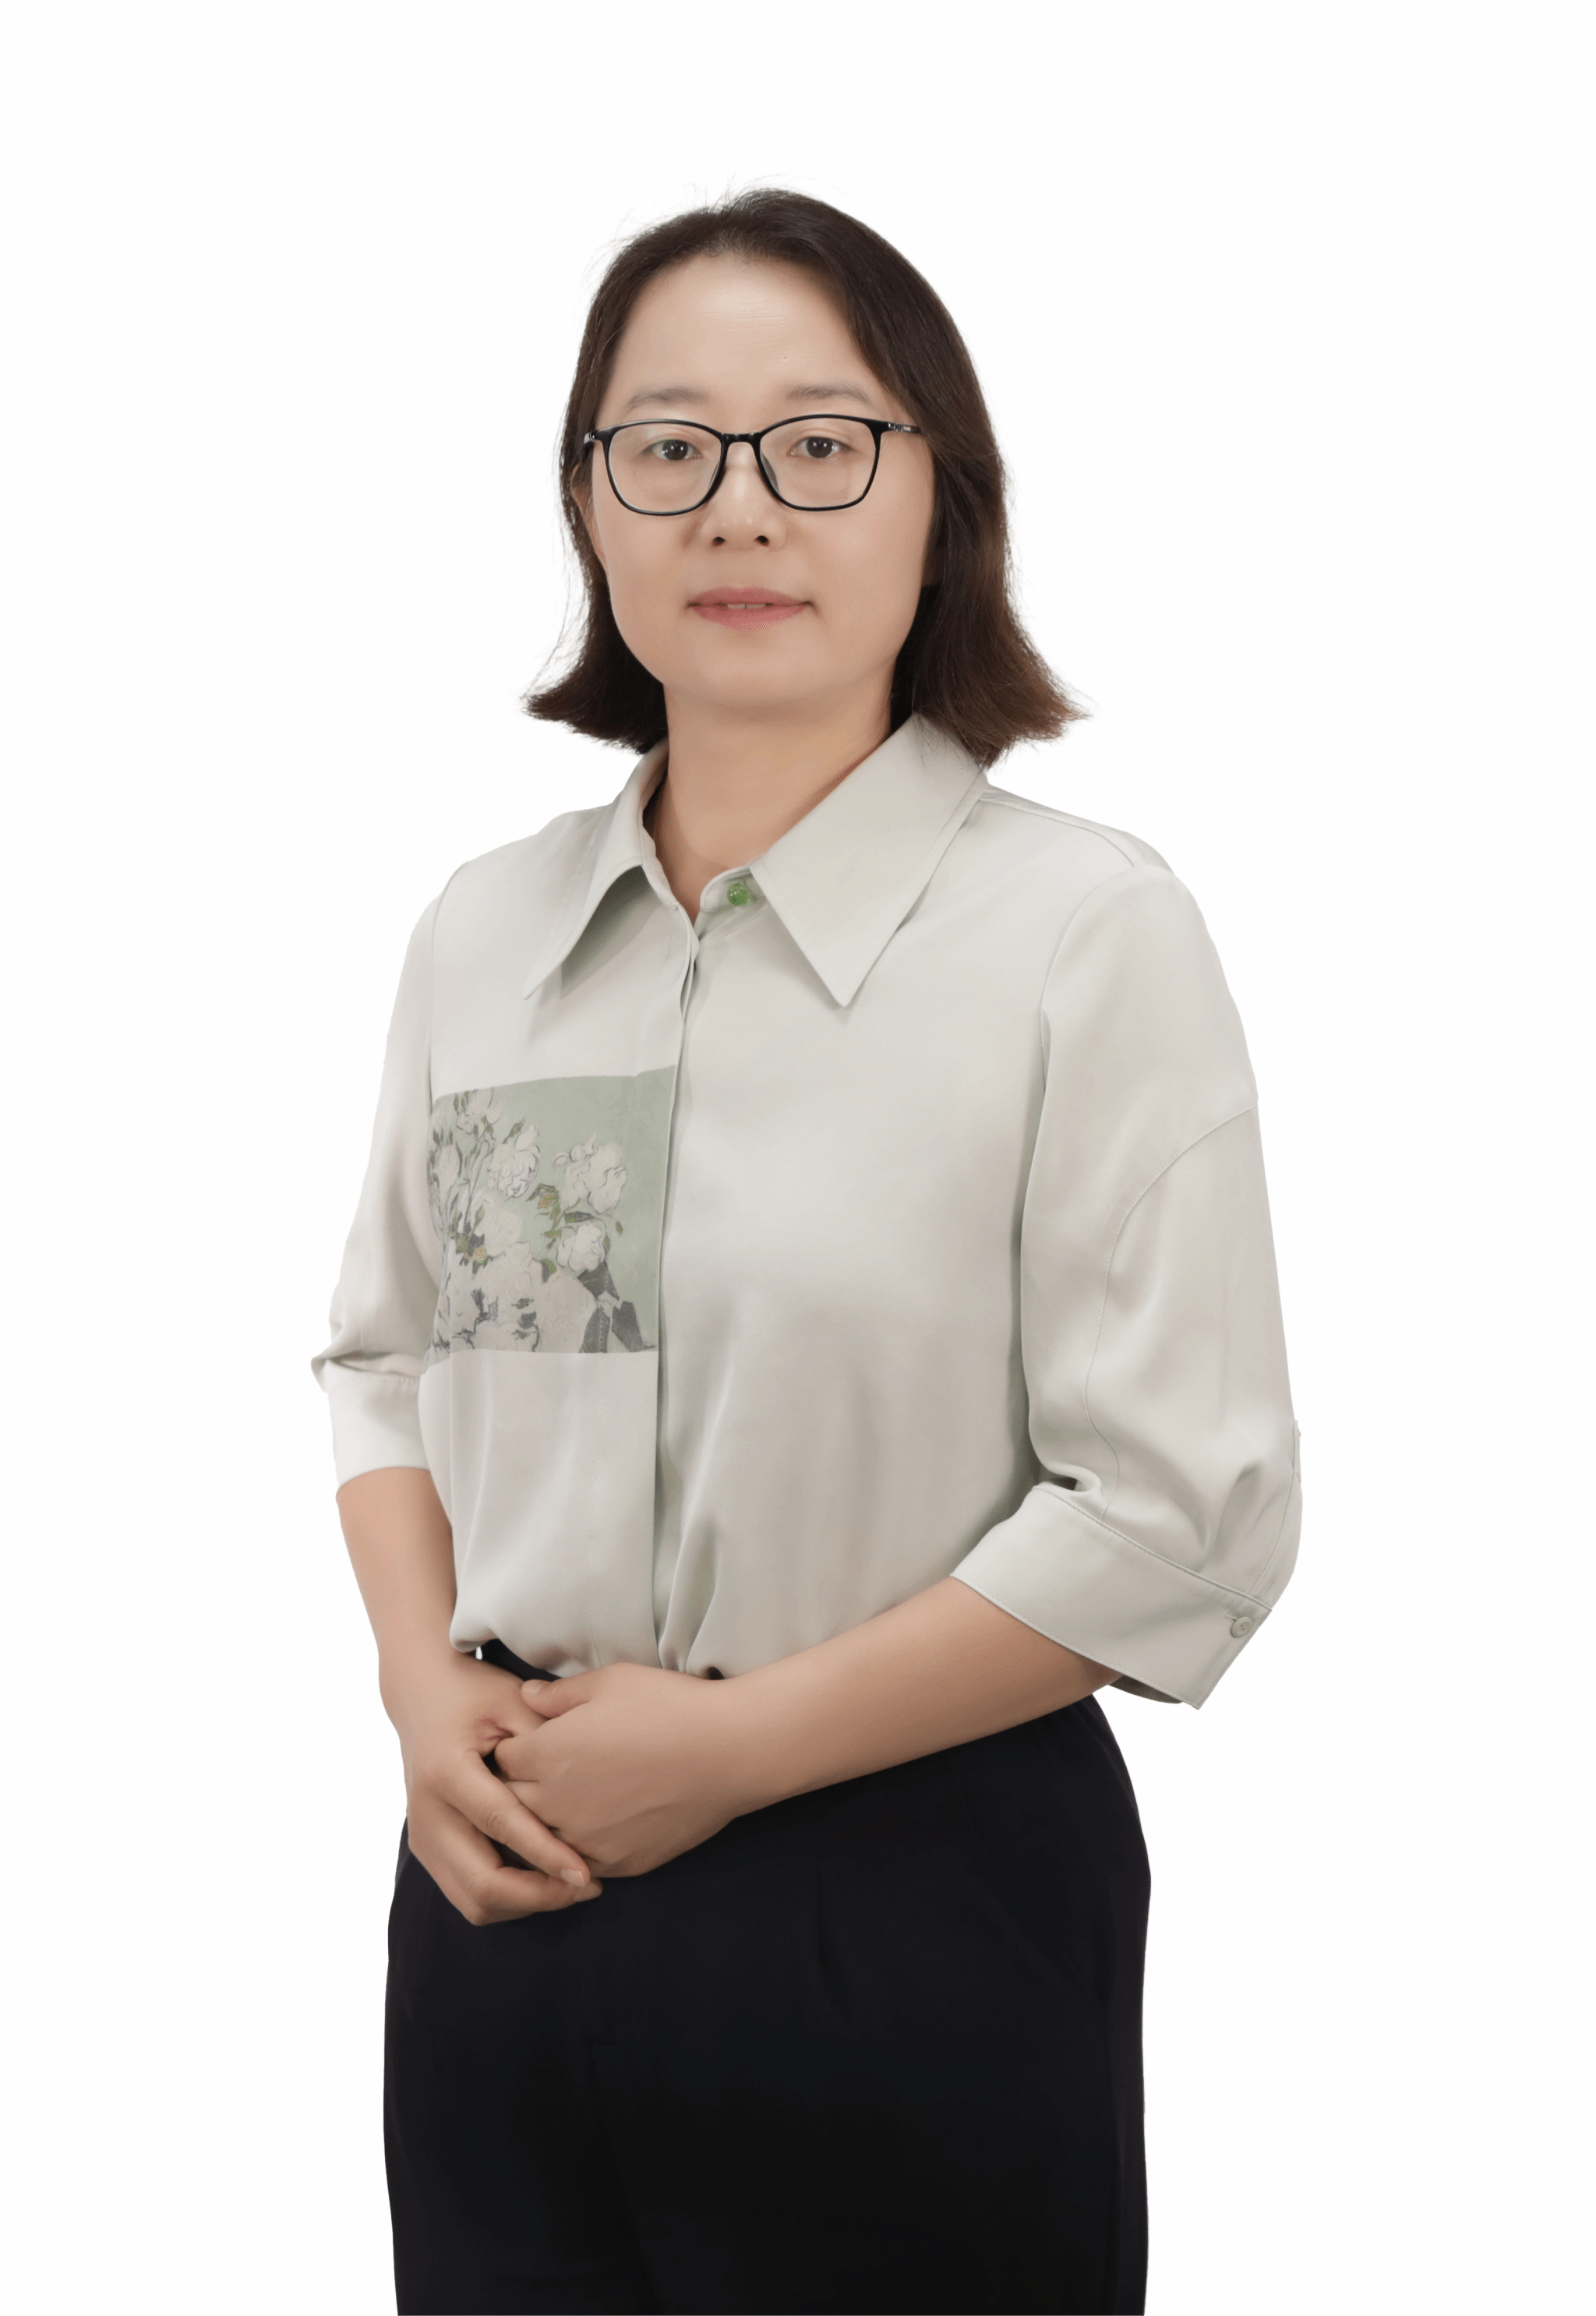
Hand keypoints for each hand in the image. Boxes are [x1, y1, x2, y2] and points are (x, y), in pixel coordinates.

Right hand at [384, 1648, 604, 1925]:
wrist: (422, 1696)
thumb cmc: (476, 1695)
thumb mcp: (513, 1702)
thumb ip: (546, 1742)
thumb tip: (587, 1797)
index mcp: (446, 1770)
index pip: (500, 1824)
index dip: (544, 1854)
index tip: (586, 1875)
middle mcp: (426, 1811)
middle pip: (481, 1883)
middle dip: (538, 1896)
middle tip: (588, 1886)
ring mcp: (422, 1836)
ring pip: (473, 1901)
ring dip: (525, 1904)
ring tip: (571, 1887)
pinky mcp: (427, 1850)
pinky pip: (467, 1894)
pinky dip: (508, 1898)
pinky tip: (543, 1879)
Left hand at [492, 1662, 753, 1877]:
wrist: (728, 1752)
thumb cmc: (669, 1707)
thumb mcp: (610, 1681)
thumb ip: (559, 1693)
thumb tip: (526, 1697)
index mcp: (546, 1755)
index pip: (501, 1759)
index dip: (514, 1746)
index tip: (530, 1740)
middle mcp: (555, 1804)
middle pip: (511, 1804)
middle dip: (519, 1787)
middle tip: (544, 1771)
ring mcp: (585, 1840)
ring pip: (541, 1840)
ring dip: (546, 1822)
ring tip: (571, 1799)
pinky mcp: (617, 1863)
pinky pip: (578, 1862)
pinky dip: (578, 1847)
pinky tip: (599, 1824)